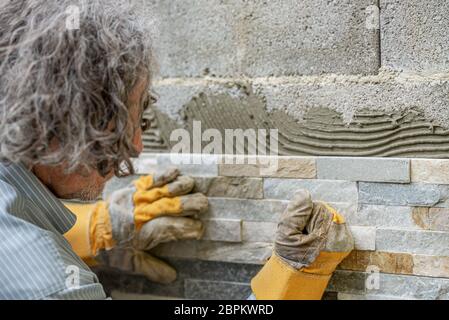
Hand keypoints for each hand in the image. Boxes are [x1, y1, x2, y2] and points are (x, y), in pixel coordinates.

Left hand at [64, 168, 207, 283]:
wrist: (91, 230)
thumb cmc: (112, 247)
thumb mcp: (131, 262)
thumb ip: (153, 268)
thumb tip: (173, 277)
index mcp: (144, 231)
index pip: (172, 228)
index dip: (189, 228)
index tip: (199, 229)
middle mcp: (144, 212)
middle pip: (172, 205)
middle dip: (191, 204)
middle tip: (203, 205)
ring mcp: (139, 198)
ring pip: (164, 188)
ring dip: (180, 186)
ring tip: (192, 186)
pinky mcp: (134, 188)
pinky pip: (151, 178)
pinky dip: (164, 173)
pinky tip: (176, 171)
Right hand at [251, 189, 353, 299]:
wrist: (300, 280)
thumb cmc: (293, 259)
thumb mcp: (286, 233)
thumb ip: (295, 212)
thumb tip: (303, 193)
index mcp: (331, 229)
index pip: (315, 206)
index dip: (302, 216)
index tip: (298, 230)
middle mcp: (342, 233)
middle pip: (322, 212)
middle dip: (308, 220)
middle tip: (300, 236)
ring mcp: (345, 239)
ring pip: (325, 219)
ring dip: (313, 226)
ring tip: (306, 241)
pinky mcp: (344, 243)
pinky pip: (330, 228)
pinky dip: (320, 232)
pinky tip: (312, 242)